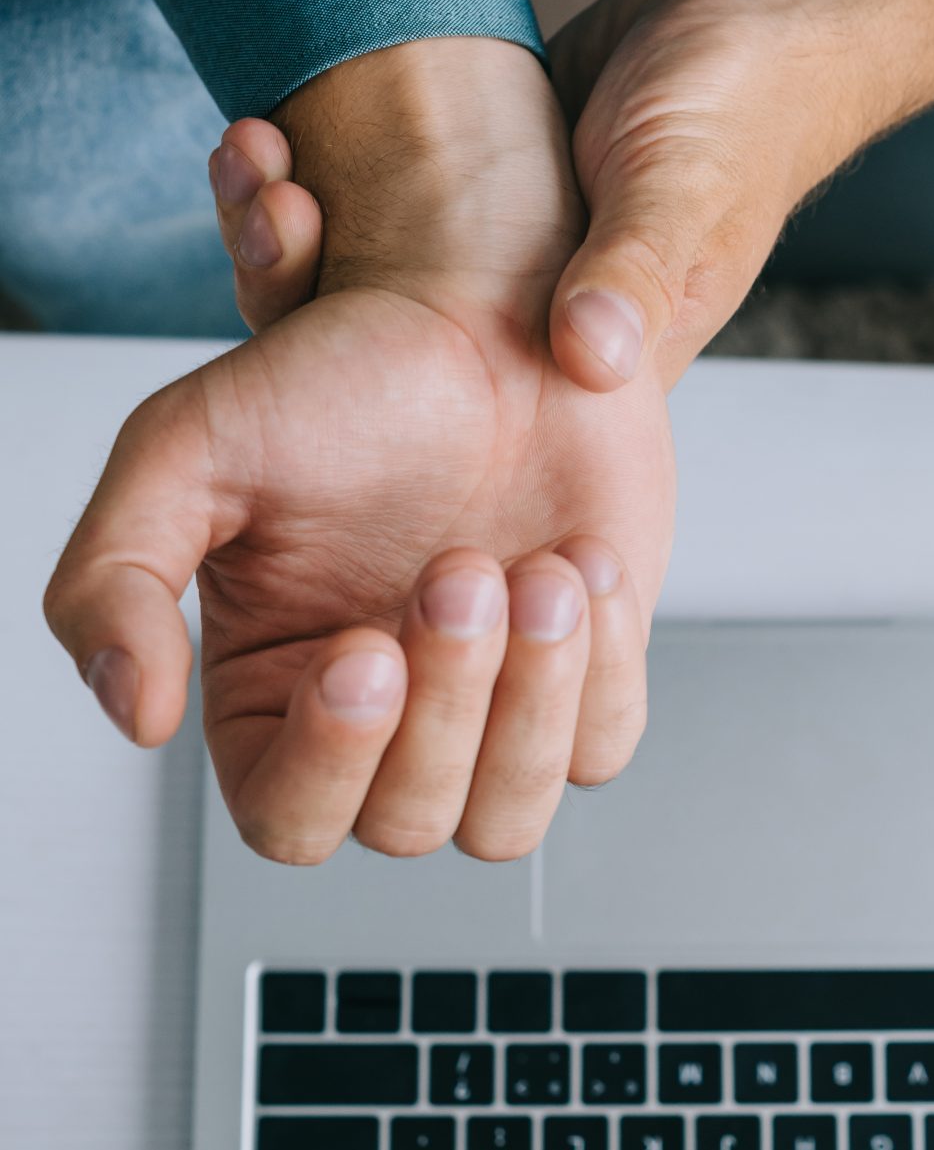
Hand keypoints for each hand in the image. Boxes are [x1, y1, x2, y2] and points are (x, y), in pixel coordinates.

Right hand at [44, 39, 675, 864]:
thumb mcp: (187, 450)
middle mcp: (385, 727)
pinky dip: (605, 669)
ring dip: (534, 701)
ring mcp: (489, 717)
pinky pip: (602, 750)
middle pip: (409, 823)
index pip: (289, 818)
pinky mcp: (581, 691)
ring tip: (544, 572)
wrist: (491, 325)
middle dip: (450, 700)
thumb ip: (112, 580)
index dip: (333, 760)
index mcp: (272, 695)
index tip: (368, 650)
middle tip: (464, 565)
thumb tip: (133, 716)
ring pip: (509, 818)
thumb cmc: (344, 382)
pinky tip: (586, 566)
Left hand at [208, 0, 933, 382]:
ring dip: (298, 238)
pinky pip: (377, 219)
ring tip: (258, 163)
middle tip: (272, 224)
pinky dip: (324, 187)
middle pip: (394, 368)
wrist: (749, 13)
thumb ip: (637, 272)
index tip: (308, 368)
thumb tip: (589, 361)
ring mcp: (507, 272)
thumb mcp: (686, 191)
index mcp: (604, 368)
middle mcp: (543, 334)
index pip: (476, 438)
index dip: (377, 419)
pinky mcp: (480, 209)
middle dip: (305, 306)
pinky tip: (283, 141)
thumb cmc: (740, 108)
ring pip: (370, 291)